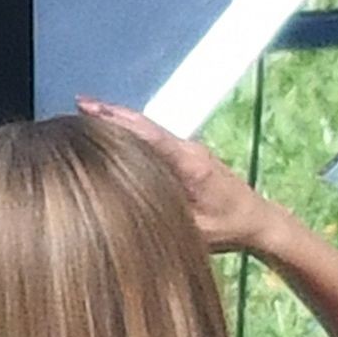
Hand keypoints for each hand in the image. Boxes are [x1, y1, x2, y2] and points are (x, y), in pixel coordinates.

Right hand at [76, 98, 276, 253]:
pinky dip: (132, 132)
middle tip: (80, 104)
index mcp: (190, 165)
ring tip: (87, 113)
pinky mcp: (186, 155)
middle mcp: (188, 149)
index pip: (149, 136)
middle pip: (145, 125)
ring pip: (149, 130)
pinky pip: (154, 139)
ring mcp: (188, 149)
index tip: (91, 108)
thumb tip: (125, 216)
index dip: (119, 121)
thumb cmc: (229, 227)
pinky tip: (112, 133)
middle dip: (111, 114)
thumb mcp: (195, 232)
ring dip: (120, 121)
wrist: (258, 218)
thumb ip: (164, 218)